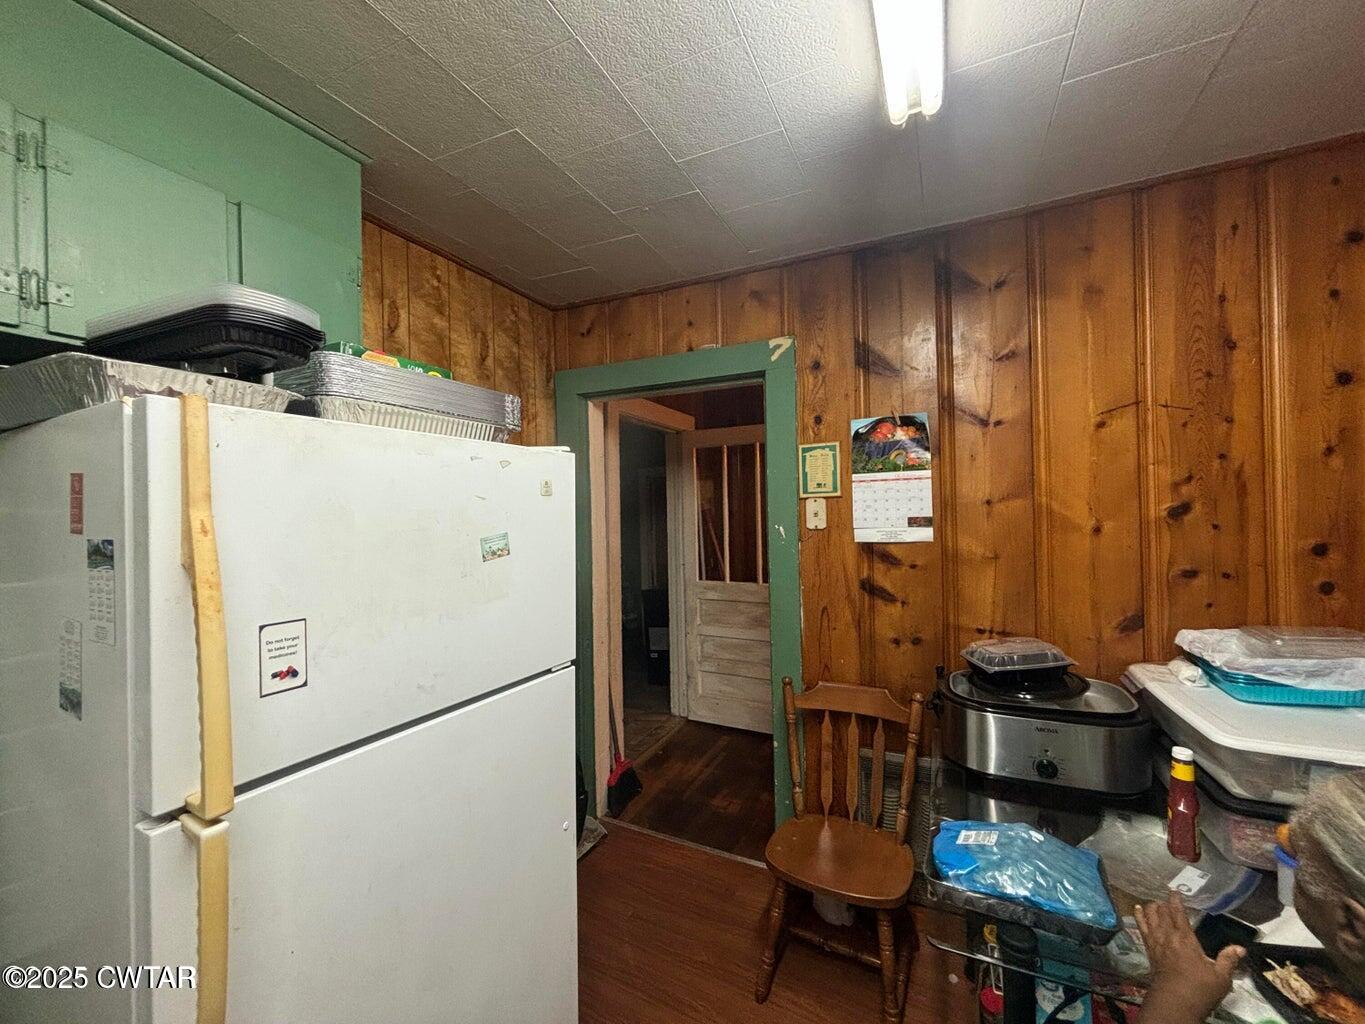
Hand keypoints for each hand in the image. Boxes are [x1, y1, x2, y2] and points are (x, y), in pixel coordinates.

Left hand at [1135, 892, 1244, 1023]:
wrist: (1174, 1005)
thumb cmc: (1199, 990)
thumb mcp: (1220, 977)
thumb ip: (1228, 960)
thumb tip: (1240, 948)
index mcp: (1185, 939)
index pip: (1178, 914)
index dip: (1176, 901)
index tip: (1175, 892)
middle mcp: (1168, 938)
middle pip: (1160, 914)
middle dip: (1162, 904)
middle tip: (1165, 898)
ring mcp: (1156, 946)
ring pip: (1149, 920)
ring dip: (1149, 909)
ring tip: (1150, 902)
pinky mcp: (1150, 954)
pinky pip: (1142, 931)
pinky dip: (1139, 919)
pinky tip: (1137, 913)